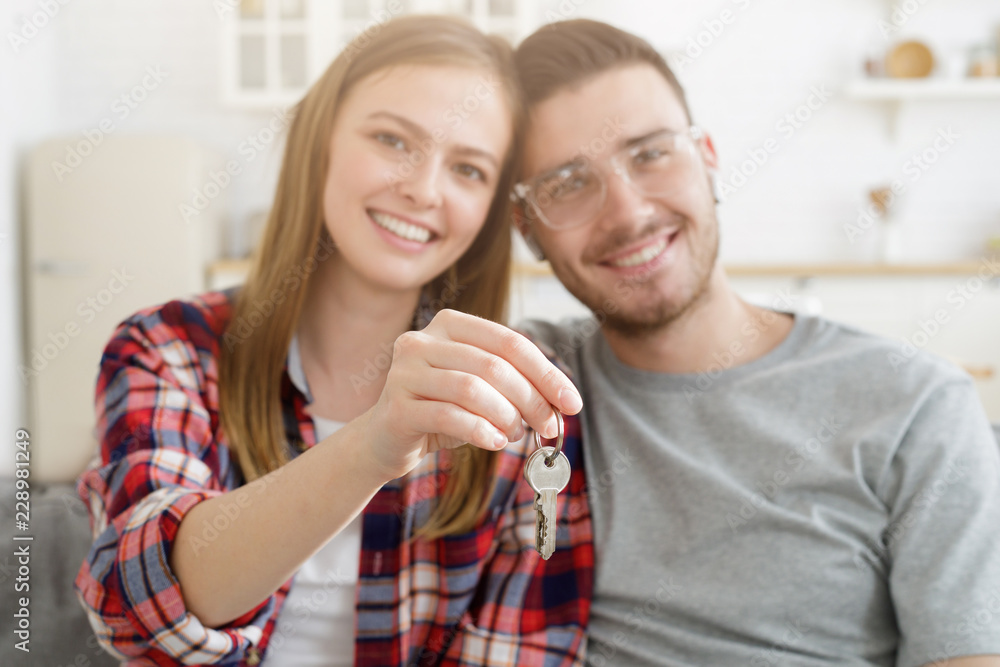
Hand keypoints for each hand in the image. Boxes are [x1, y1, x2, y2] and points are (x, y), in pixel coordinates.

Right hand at [360, 309, 581, 481]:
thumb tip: (560, 404)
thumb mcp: (481, 390)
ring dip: (506, 416)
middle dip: (531, 400)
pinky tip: (495, 442)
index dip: (546, 373)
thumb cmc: (441, 410)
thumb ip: (514, 387)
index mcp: (449, 324)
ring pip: (472, 389)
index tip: (572, 402)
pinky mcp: (396, 407)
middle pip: (493, 365)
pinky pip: (449, 416)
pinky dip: (480, 431)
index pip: (509, 342)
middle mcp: (422, 340)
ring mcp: (404, 372)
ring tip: (515, 434)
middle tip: (550, 428)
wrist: (385, 438)